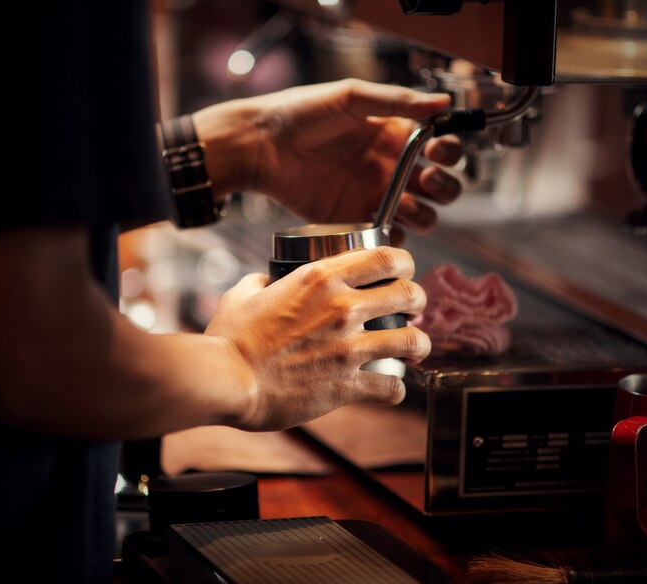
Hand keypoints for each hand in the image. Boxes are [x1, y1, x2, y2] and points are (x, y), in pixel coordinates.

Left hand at [194, 78, 462, 242]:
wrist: (261, 146)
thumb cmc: (302, 113)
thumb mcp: (351, 97)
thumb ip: (398, 100)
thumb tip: (444, 102)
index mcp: (395, 135)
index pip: (441, 149)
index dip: (450, 153)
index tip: (438, 152)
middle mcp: (391, 168)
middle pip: (440, 188)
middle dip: (445, 188)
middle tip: (427, 181)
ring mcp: (374, 197)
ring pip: (421, 217)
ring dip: (425, 215)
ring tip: (404, 205)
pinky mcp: (353, 220)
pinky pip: (386, 238)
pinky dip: (394, 240)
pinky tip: (384, 228)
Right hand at [204, 246, 430, 431]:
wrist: (226, 380)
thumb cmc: (230, 339)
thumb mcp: (242, 295)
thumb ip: (260, 282)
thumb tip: (265, 280)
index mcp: (320, 279)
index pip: (384, 257)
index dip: (404, 262)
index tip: (404, 270)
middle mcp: (341, 308)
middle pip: (408, 294)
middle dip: (418, 300)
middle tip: (413, 308)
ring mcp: (348, 348)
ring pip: (412, 340)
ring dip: (420, 344)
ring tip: (417, 348)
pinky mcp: (346, 385)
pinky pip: (391, 386)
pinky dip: (396, 389)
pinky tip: (393, 389)